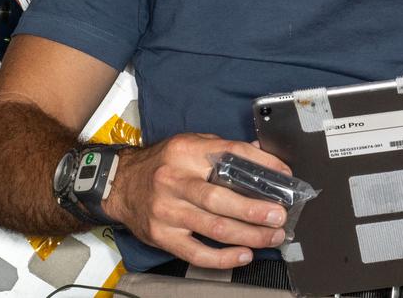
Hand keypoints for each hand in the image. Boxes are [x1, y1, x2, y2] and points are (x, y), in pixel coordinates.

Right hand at [104, 134, 290, 267]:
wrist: (119, 184)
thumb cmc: (161, 164)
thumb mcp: (190, 145)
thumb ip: (223, 149)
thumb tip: (260, 156)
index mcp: (186, 152)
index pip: (231, 155)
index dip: (261, 166)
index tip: (283, 175)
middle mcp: (175, 181)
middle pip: (221, 198)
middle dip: (256, 209)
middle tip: (279, 215)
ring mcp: (168, 211)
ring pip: (214, 228)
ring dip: (248, 234)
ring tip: (271, 236)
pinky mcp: (163, 236)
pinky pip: (197, 253)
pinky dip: (223, 257)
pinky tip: (244, 254)